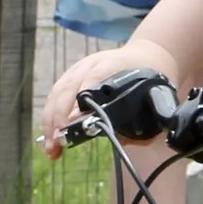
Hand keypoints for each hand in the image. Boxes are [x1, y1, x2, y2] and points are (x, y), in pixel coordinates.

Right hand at [40, 43, 179, 157]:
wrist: (145, 57)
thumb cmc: (150, 81)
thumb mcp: (152, 96)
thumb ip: (140, 118)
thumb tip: (123, 140)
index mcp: (114, 65)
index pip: (92, 81)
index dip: (80, 102)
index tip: (71, 123)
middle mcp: (93, 64)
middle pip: (68, 89)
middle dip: (59, 118)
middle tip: (56, 143)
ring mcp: (79, 68)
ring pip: (57, 92)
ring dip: (49, 121)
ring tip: (50, 146)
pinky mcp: (71, 75)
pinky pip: (55, 94)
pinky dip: (49, 115)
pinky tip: (49, 134)